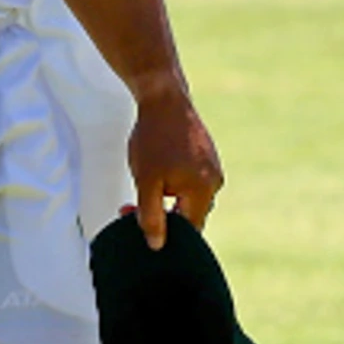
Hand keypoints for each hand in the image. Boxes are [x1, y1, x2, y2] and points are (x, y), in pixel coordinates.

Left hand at [124, 76, 224, 248]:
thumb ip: (151, 216)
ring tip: (142, 183)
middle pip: (188, 215)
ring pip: (187, 198)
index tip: (136, 221)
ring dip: (164, 199)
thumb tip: (157, 246)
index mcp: (204, 190)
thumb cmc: (152, 138)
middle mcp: (215, 182)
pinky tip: (154, 171)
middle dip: (160, 215)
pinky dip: (171, 184)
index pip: (189, 230)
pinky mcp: (206, 157)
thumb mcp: (146, 181)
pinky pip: (190, 182)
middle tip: (128, 207)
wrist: (163, 97)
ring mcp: (213, 168)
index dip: (164, 233)